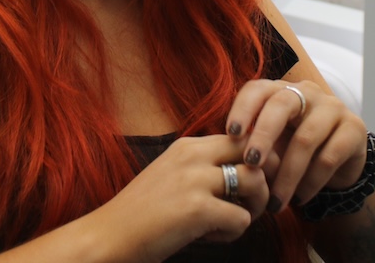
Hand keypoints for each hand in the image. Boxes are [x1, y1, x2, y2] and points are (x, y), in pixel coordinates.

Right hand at [98, 134, 270, 261]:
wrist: (109, 236)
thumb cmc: (143, 214)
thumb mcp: (173, 176)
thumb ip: (204, 168)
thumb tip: (248, 173)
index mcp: (188, 145)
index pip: (242, 137)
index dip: (256, 161)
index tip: (250, 185)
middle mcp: (193, 155)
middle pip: (255, 150)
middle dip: (265, 177)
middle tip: (253, 203)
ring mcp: (195, 180)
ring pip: (256, 181)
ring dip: (253, 207)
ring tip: (230, 222)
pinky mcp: (197, 208)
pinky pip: (242, 219)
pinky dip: (232, 234)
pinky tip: (209, 237)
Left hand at [225, 79, 366, 212]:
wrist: (339, 167)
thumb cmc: (294, 153)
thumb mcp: (272, 147)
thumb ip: (253, 145)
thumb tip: (227, 159)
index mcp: (281, 91)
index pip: (257, 89)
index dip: (242, 108)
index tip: (229, 134)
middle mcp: (307, 92)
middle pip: (282, 104)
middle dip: (263, 135)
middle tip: (251, 163)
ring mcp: (333, 107)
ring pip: (305, 138)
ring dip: (287, 174)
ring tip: (275, 201)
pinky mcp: (355, 129)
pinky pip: (329, 157)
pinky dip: (310, 183)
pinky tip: (300, 199)